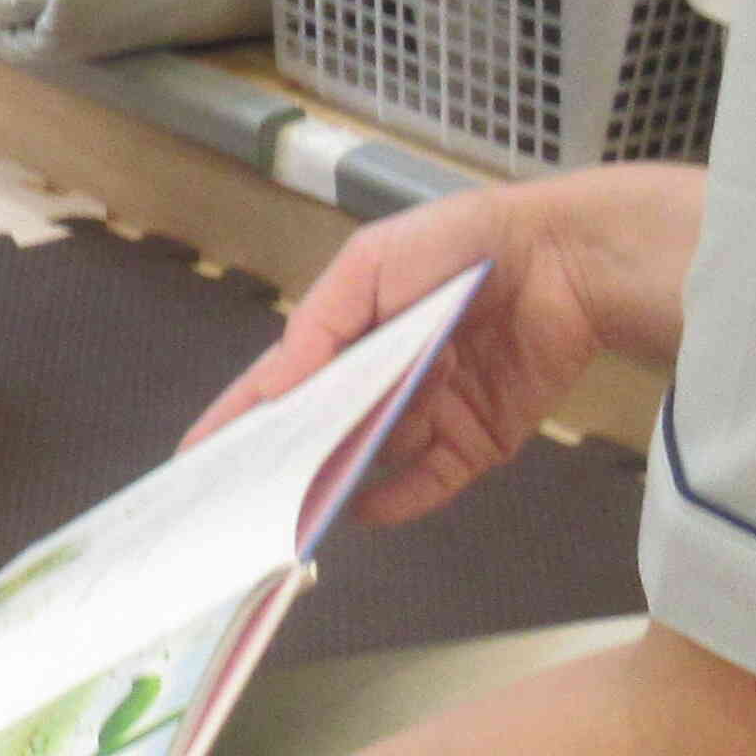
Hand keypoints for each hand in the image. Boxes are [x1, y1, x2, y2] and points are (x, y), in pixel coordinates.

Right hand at [179, 165, 701, 525]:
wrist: (563, 262)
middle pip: (325, 431)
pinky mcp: (477, 442)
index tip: (192, 461)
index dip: (239, 418)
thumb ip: (323, 321)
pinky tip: (366, 509)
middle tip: (241, 500)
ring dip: (349, 466)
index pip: (283, 383)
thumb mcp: (374, 262)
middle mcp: (386, 380)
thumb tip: (279, 382)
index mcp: (353, 334)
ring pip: (374, 456)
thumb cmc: (462, 246)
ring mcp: (430, 415)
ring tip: (311, 489)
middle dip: (288, 461)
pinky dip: (399, 501)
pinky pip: (430, 483)